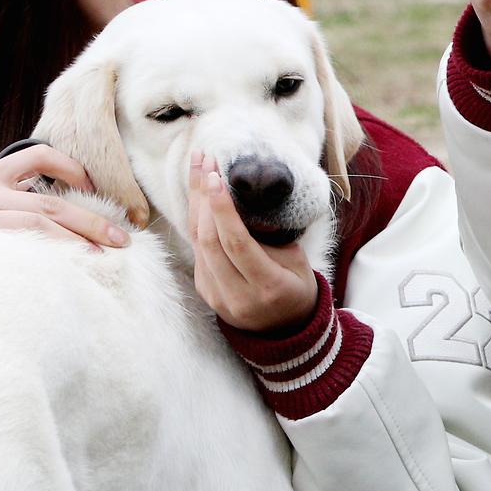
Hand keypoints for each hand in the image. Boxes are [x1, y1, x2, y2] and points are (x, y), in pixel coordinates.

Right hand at [0, 144, 128, 265]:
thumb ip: (7, 204)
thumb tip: (61, 223)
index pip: (37, 155)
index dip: (72, 167)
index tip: (96, 189)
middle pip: (50, 201)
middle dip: (91, 220)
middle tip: (124, 239)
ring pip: (36, 223)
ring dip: (75, 241)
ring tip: (104, 257)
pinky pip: (12, 247)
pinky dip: (43, 257)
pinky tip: (65, 271)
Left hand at [186, 150, 319, 332]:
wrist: (285, 328)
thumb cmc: (296, 285)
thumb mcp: (296, 261)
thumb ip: (268, 238)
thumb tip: (238, 204)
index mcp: (267, 287)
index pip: (236, 243)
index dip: (222, 209)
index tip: (215, 177)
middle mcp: (237, 296)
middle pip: (210, 241)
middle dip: (203, 197)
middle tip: (204, 162)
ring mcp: (217, 297)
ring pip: (198, 244)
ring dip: (195, 204)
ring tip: (198, 169)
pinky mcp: (205, 292)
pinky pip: (197, 251)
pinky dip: (197, 221)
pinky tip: (200, 196)